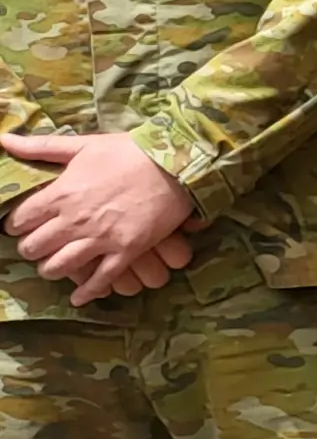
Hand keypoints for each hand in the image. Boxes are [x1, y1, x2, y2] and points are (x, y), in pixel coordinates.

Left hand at [1, 134, 200, 305]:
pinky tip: (78, 298)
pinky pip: (100, 279)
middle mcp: (75, 221)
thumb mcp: (84, 144)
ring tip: (53, 266)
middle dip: (31, 249)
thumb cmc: (129, 151)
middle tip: (37, 246)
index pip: (20, 220)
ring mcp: (101, 239)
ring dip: (51, 269)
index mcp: (61, 194)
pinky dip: (86, 292)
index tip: (21, 225)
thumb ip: (40, 147)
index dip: (16, 225)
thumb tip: (4, 140)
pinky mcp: (127, 251)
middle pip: (35, 248)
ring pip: (60, 267)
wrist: (177, 163)